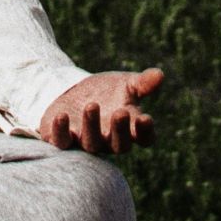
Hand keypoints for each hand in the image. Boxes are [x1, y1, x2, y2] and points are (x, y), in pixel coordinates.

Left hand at [38, 68, 162, 154]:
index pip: (144, 138)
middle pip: (119, 145)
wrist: (73, 91)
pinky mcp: (62, 138)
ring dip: (92, 126)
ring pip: (91, 144)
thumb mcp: (125, 84)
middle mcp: (108, 139)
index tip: (146, 118)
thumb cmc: (106, 91)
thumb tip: (159, 74)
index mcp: (128, 128)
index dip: (146, 132)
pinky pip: (62, 141)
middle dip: (120, 131)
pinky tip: (62, 115)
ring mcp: (85, 141)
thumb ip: (142, 83)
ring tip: (92, 105)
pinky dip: (61, 131)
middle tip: (120, 113)